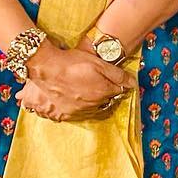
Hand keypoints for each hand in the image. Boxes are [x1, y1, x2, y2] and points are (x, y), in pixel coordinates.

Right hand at [17, 43, 134, 122]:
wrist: (45, 67)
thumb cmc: (73, 62)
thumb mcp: (99, 63)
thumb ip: (118, 75)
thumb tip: (133, 84)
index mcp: (102, 94)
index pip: (116, 92)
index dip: (112, 85)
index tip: (107, 79)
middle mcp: (90, 106)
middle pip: (103, 102)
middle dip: (102, 94)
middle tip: (93, 82)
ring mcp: (75, 112)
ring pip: (88, 109)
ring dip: (88, 102)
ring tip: (81, 88)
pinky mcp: (61, 114)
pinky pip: (72, 114)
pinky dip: (74, 108)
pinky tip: (70, 98)